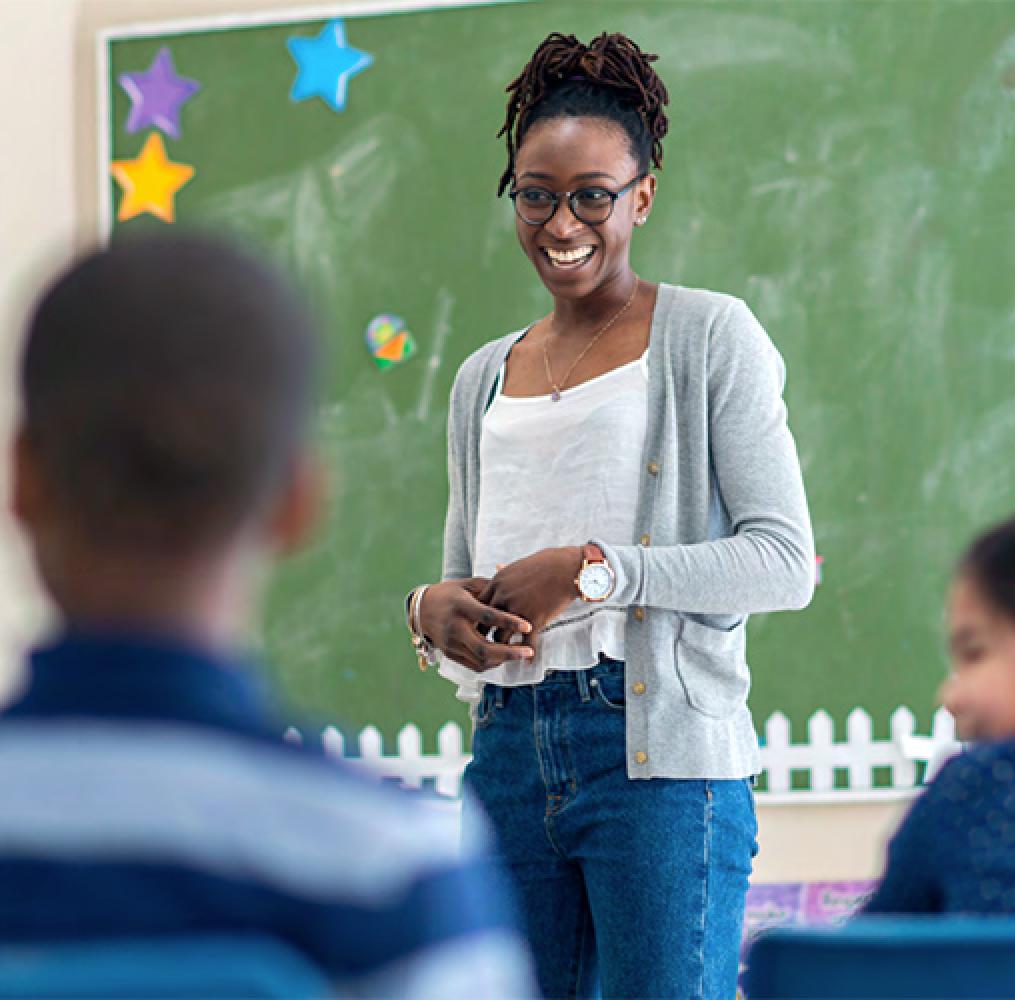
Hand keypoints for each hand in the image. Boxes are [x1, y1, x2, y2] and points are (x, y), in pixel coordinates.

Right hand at [418, 578, 533, 672]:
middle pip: (484, 648)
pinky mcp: (451, 654)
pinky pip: (475, 665)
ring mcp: (451, 644)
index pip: (487, 616)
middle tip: (528, 651)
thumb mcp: (467, 585)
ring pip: (481, 660)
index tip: (528, 626)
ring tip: (519, 652)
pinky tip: (504, 656)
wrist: (421, 609)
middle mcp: (455, 628)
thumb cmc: (449, 594)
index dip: (509, 622)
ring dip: (503, 659)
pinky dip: (492, 663)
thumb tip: (515, 589)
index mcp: (461, 607)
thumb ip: (490, 588)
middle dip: (509, 652)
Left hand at [479, 547, 583, 647]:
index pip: (478, 606)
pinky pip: (527, 643)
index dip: (478, 618)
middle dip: (484, 636)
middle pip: (484, 623)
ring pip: (500, 637)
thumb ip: (505, 571)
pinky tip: (528, 662)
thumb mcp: (519, 565)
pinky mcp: (534, 620)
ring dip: (502, 647)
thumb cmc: (545, 563)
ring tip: (503, 655)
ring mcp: (517, 609)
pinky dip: (527, 654)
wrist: (567, 569)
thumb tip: (497, 567)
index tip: (480, 626)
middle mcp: (502, 597)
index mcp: (497, 583)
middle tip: (485, 646)